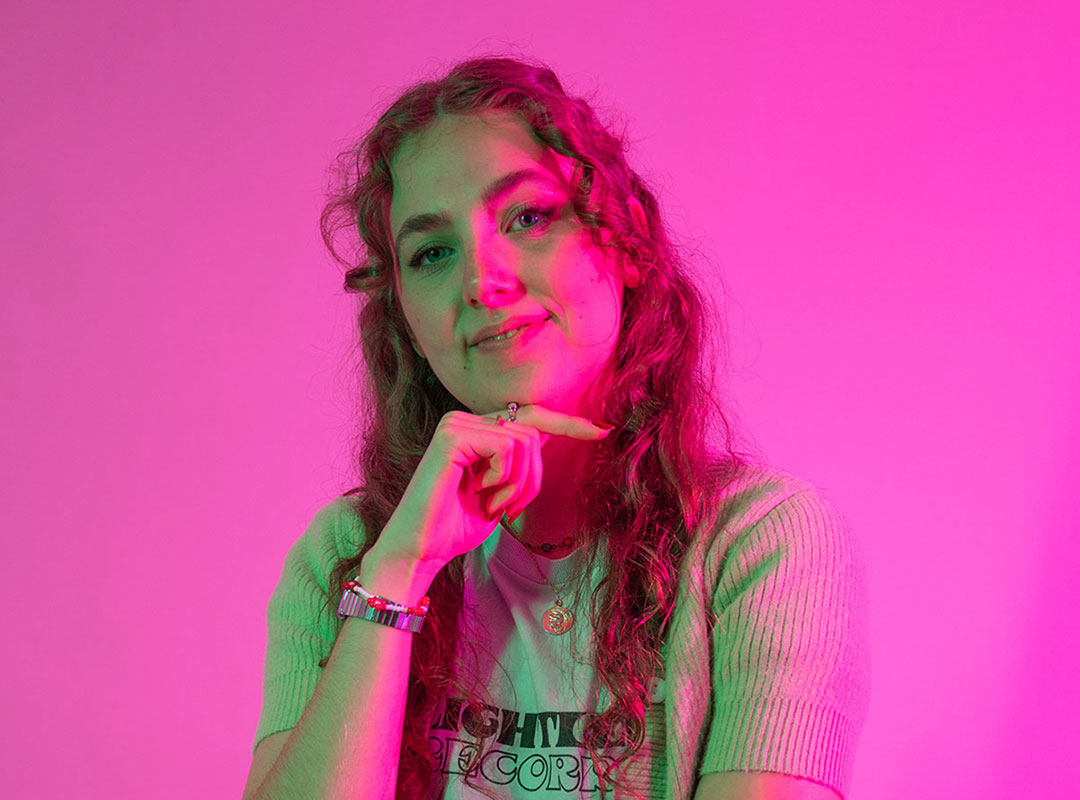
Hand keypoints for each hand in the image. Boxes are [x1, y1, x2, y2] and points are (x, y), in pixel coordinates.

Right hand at [373, 405, 610, 572]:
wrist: (422, 550)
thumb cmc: (456, 527)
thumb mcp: (501, 493)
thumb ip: (518, 464)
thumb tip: (546, 437)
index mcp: (478, 431)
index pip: (532, 417)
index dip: (568, 424)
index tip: (603, 431)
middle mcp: (466, 420)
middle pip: (534, 432)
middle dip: (533, 478)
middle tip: (509, 509)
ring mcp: (457, 424)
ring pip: (524, 441)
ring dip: (517, 484)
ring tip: (492, 506)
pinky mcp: (453, 434)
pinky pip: (507, 446)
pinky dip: (503, 479)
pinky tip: (480, 494)